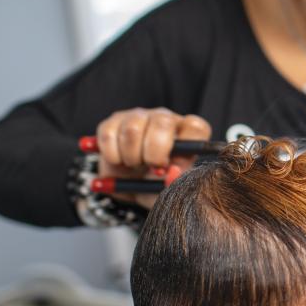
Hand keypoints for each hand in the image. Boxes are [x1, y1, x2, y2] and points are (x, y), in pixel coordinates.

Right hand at [96, 107, 210, 208]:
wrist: (131, 187)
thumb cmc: (158, 185)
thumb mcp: (171, 190)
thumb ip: (176, 184)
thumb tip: (172, 173)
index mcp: (190, 132)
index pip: (195, 127)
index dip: (184, 149)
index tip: (172, 167)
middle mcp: (167, 118)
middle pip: (162, 123)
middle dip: (154, 154)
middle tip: (152, 169)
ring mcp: (140, 116)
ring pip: (132, 129)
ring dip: (131, 156)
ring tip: (134, 165)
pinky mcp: (115, 121)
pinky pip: (109, 134)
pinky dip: (112, 155)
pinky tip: (119, 161)